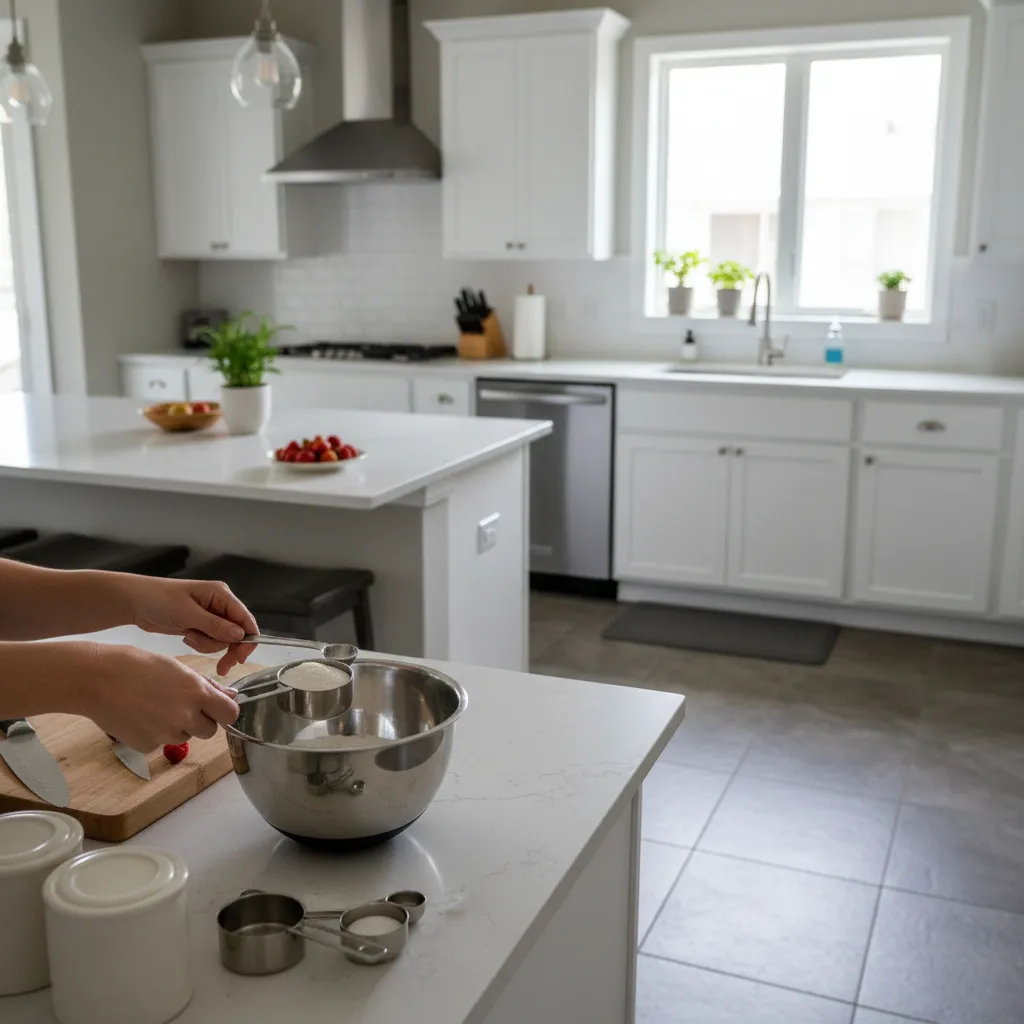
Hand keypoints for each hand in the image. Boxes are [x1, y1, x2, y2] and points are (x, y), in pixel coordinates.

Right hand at [76, 644, 239, 750]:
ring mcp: (165, 734)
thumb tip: (230, 695)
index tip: (218, 708)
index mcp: (196, 693)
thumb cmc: (135, 665)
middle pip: (209, 731)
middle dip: (201, 721)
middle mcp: (185, 717)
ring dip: (177, 726)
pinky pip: (160, 742)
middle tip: (182, 705)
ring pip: (184, 736)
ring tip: (155, 705)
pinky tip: (139, 715)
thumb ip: (207, 686)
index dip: (225, 711)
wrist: (95, 679)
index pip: (230, 714)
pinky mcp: (146, 745)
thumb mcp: (177, 667)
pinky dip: (154, 733)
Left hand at [121, 576, 258, 674]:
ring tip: (189, 638)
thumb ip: (215, 625)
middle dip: (228, 648)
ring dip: (208, 645)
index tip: (239, 659)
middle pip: (237, 632)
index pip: (245, 619)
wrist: (134, 602)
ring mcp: (210, 616)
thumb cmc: (160, 600)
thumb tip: (240, 635)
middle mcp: (220, 604)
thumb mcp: (187, 613)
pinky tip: (186, 637)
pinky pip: (210, 640)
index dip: (247, 639)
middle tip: (222, 668)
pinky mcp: (200, 625)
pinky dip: (201, 644)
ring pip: (223, 639)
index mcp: (221, 595)